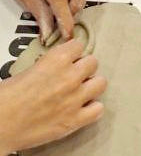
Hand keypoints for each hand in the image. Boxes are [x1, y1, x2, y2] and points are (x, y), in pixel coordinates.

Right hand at [0, 39, 105, 154]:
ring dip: (91, 86)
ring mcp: (74, 99)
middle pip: (93, 62)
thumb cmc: (7, 97)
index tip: (69, 59)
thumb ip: (52, 64)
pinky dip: (92, 109)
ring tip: (80, 91)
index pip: (79, 45)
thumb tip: (62, 64)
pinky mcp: (74, 121)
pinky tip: (82, 109)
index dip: (73, 53)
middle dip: (84, 68)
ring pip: (101, 83)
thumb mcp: (30, 68)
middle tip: (73, 76)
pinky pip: (98, 109)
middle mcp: (70, 76)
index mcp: (57, 59)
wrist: (0, 123)